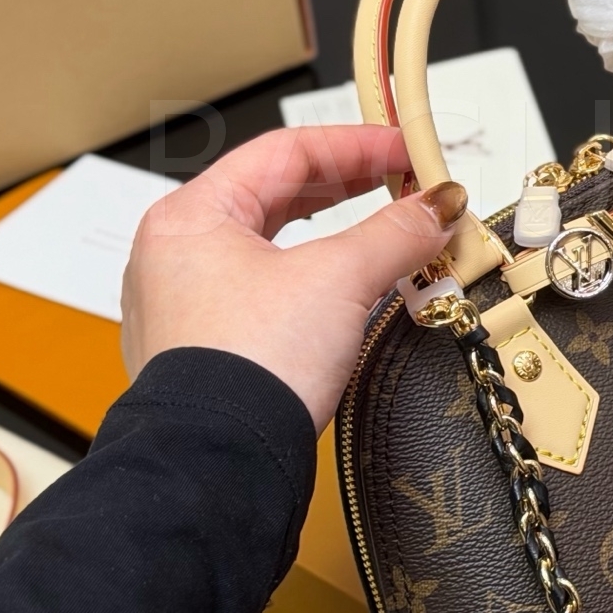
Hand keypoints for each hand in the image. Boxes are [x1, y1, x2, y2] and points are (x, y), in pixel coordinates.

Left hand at [120, 125, 466, 429]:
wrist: (218, 466)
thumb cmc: (246, 369)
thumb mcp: (338, 280)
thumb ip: (395, 233)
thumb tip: (437, 208)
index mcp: (190, 216)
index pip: (285, 151)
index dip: (357, 146)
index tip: (406, 154)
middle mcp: (175, 255)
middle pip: (275, 195)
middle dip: (347, 189)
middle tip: (401, 188)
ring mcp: (184, 306)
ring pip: (271, 248)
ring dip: (333, 238)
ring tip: (383, 236)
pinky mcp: (205, 351)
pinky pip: (265, 294)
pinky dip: (312, 282)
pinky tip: (347, 293)